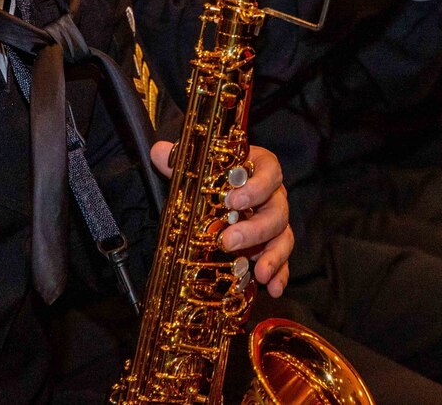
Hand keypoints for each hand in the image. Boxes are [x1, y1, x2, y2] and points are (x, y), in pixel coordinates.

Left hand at [151, 141, 292, 297]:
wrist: (220, 195)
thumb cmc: (214, 177)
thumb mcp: (197, 168)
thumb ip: (180, 160)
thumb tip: (158, 152)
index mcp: (259, 170)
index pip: (270, 172)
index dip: (256, 187)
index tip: (233, 200)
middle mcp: (273, 196)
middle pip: (276, 211)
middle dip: (254, 229)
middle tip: (228, 241)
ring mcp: (275, 222)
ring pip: (283, 237)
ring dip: (273, 256)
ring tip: (260, 273)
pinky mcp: (273, 245)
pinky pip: (282, 259)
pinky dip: (281, 274)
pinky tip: (273, 288)